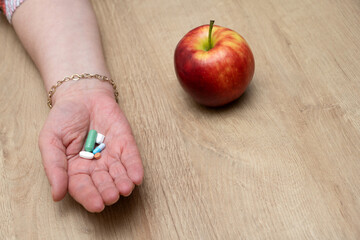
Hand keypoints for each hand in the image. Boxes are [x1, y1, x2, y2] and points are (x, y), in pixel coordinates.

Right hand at [38, 80, 143, 211]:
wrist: (81, 94)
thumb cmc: (63, 118)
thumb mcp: (50, 140)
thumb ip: (54, 166)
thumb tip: (56, 195)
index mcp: (75, 170)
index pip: (82, 187)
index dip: (90, 197)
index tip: (97, 205)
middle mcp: (95, 166)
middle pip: (103, 183)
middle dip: (108, 190)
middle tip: (112, 196)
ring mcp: (111, 155)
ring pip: (119, 173)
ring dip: (123, 182)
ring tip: (125, 188)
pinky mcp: (125, 143)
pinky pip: (131, 157)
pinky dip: (134, 167)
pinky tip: (137, 177)